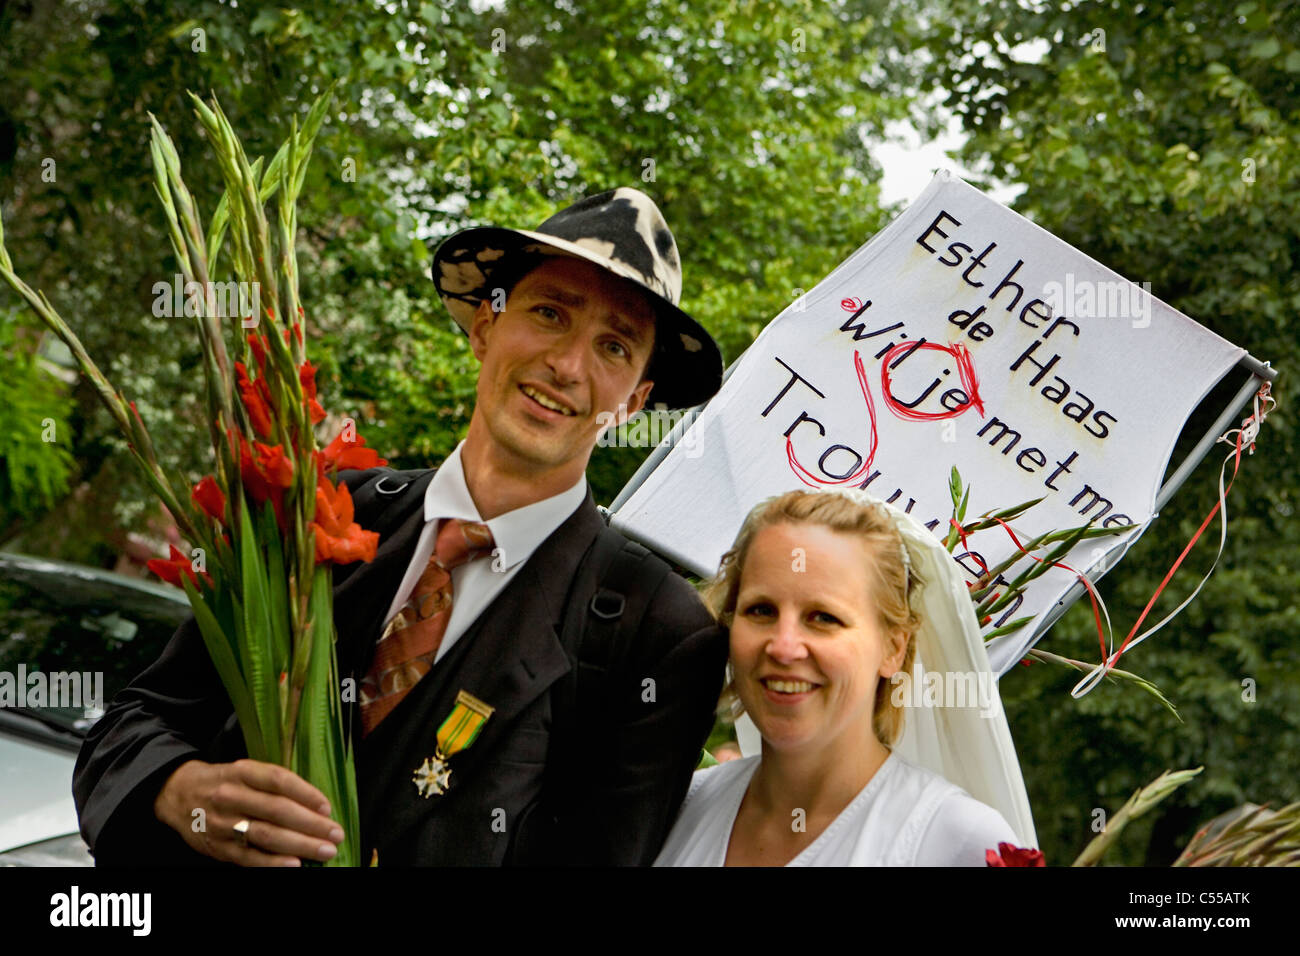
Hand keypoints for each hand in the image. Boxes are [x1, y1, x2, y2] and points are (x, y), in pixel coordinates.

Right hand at [153, 758, 344, 865]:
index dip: (306, 793)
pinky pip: (248, 857)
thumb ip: (273, 785)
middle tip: (335, 834)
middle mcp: (231, 796)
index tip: (327, 807)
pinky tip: (293, 865)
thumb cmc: (223, 782)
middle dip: (311, 824)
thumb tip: (315, 804)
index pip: (278, 780)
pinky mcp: (218, 847)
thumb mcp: (244, 771)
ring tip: (324, 851)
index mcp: (242, 772)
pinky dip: (272, 862)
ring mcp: (223, 823)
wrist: (177, 794)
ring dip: (299, 845)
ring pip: (265, 835)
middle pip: (277, 810)